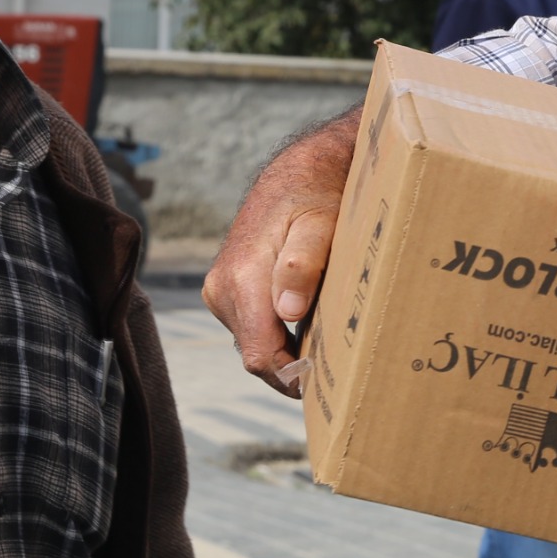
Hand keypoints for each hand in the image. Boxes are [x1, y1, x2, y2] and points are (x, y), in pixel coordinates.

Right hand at [202, 107, 361, 394]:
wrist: (297, 173)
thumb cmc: (316, 197)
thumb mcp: (321, 225)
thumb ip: (302, 265)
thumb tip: (288, 311)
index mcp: (242, 279)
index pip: (260, 354)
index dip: (292, 376)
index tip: (325, 383)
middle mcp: (223, 289)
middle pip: (256, 355)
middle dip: (291, 368)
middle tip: (335, 371)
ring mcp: (221, 291)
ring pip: (254, 344)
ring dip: (285, 351)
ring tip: (326, 347)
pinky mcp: (228, 291)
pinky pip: (253, 328)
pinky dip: (278, 335)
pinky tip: (308, 328)